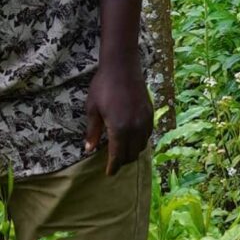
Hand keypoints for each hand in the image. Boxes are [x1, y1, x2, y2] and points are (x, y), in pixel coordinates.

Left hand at [83, 57, 152, 173]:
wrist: (122, 66)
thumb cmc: (103, 86)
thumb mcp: (93, 109)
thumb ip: (92, 132)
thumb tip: (89, 150)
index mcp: (119, 128)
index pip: (118, 156)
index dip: (113, 167)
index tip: (109, 173)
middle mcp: (135, 128)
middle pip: (131, 154)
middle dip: (122, 161)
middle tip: (114, 163)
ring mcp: (145, 121)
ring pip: (141, 146)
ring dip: (132, 152)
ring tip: (122, 152)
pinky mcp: (150, 114)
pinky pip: (147, 135)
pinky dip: (140, 141)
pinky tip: (132, 139)